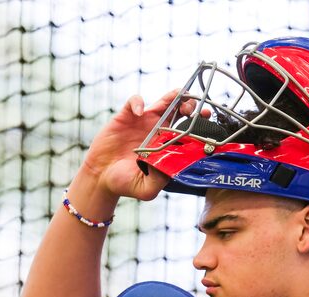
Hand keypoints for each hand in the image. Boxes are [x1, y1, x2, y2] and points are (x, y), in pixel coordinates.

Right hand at [81, 90, 204, 200]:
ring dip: (173, 97)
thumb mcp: (146, 189)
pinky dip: (138, 103)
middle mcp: (159, 131)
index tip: (207, 121)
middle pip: (181, 111)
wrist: (101, 178)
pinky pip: (135, 101)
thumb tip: (173, 167)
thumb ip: (160, 181)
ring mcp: (144, 122)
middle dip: (191, 105)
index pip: (188, 130)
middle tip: (192, 110)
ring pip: (164, 101)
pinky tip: (139, 113)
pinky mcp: (126, 117)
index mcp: (168, 146)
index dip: (199, 124)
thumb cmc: (125, 184)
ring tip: (177, 99)